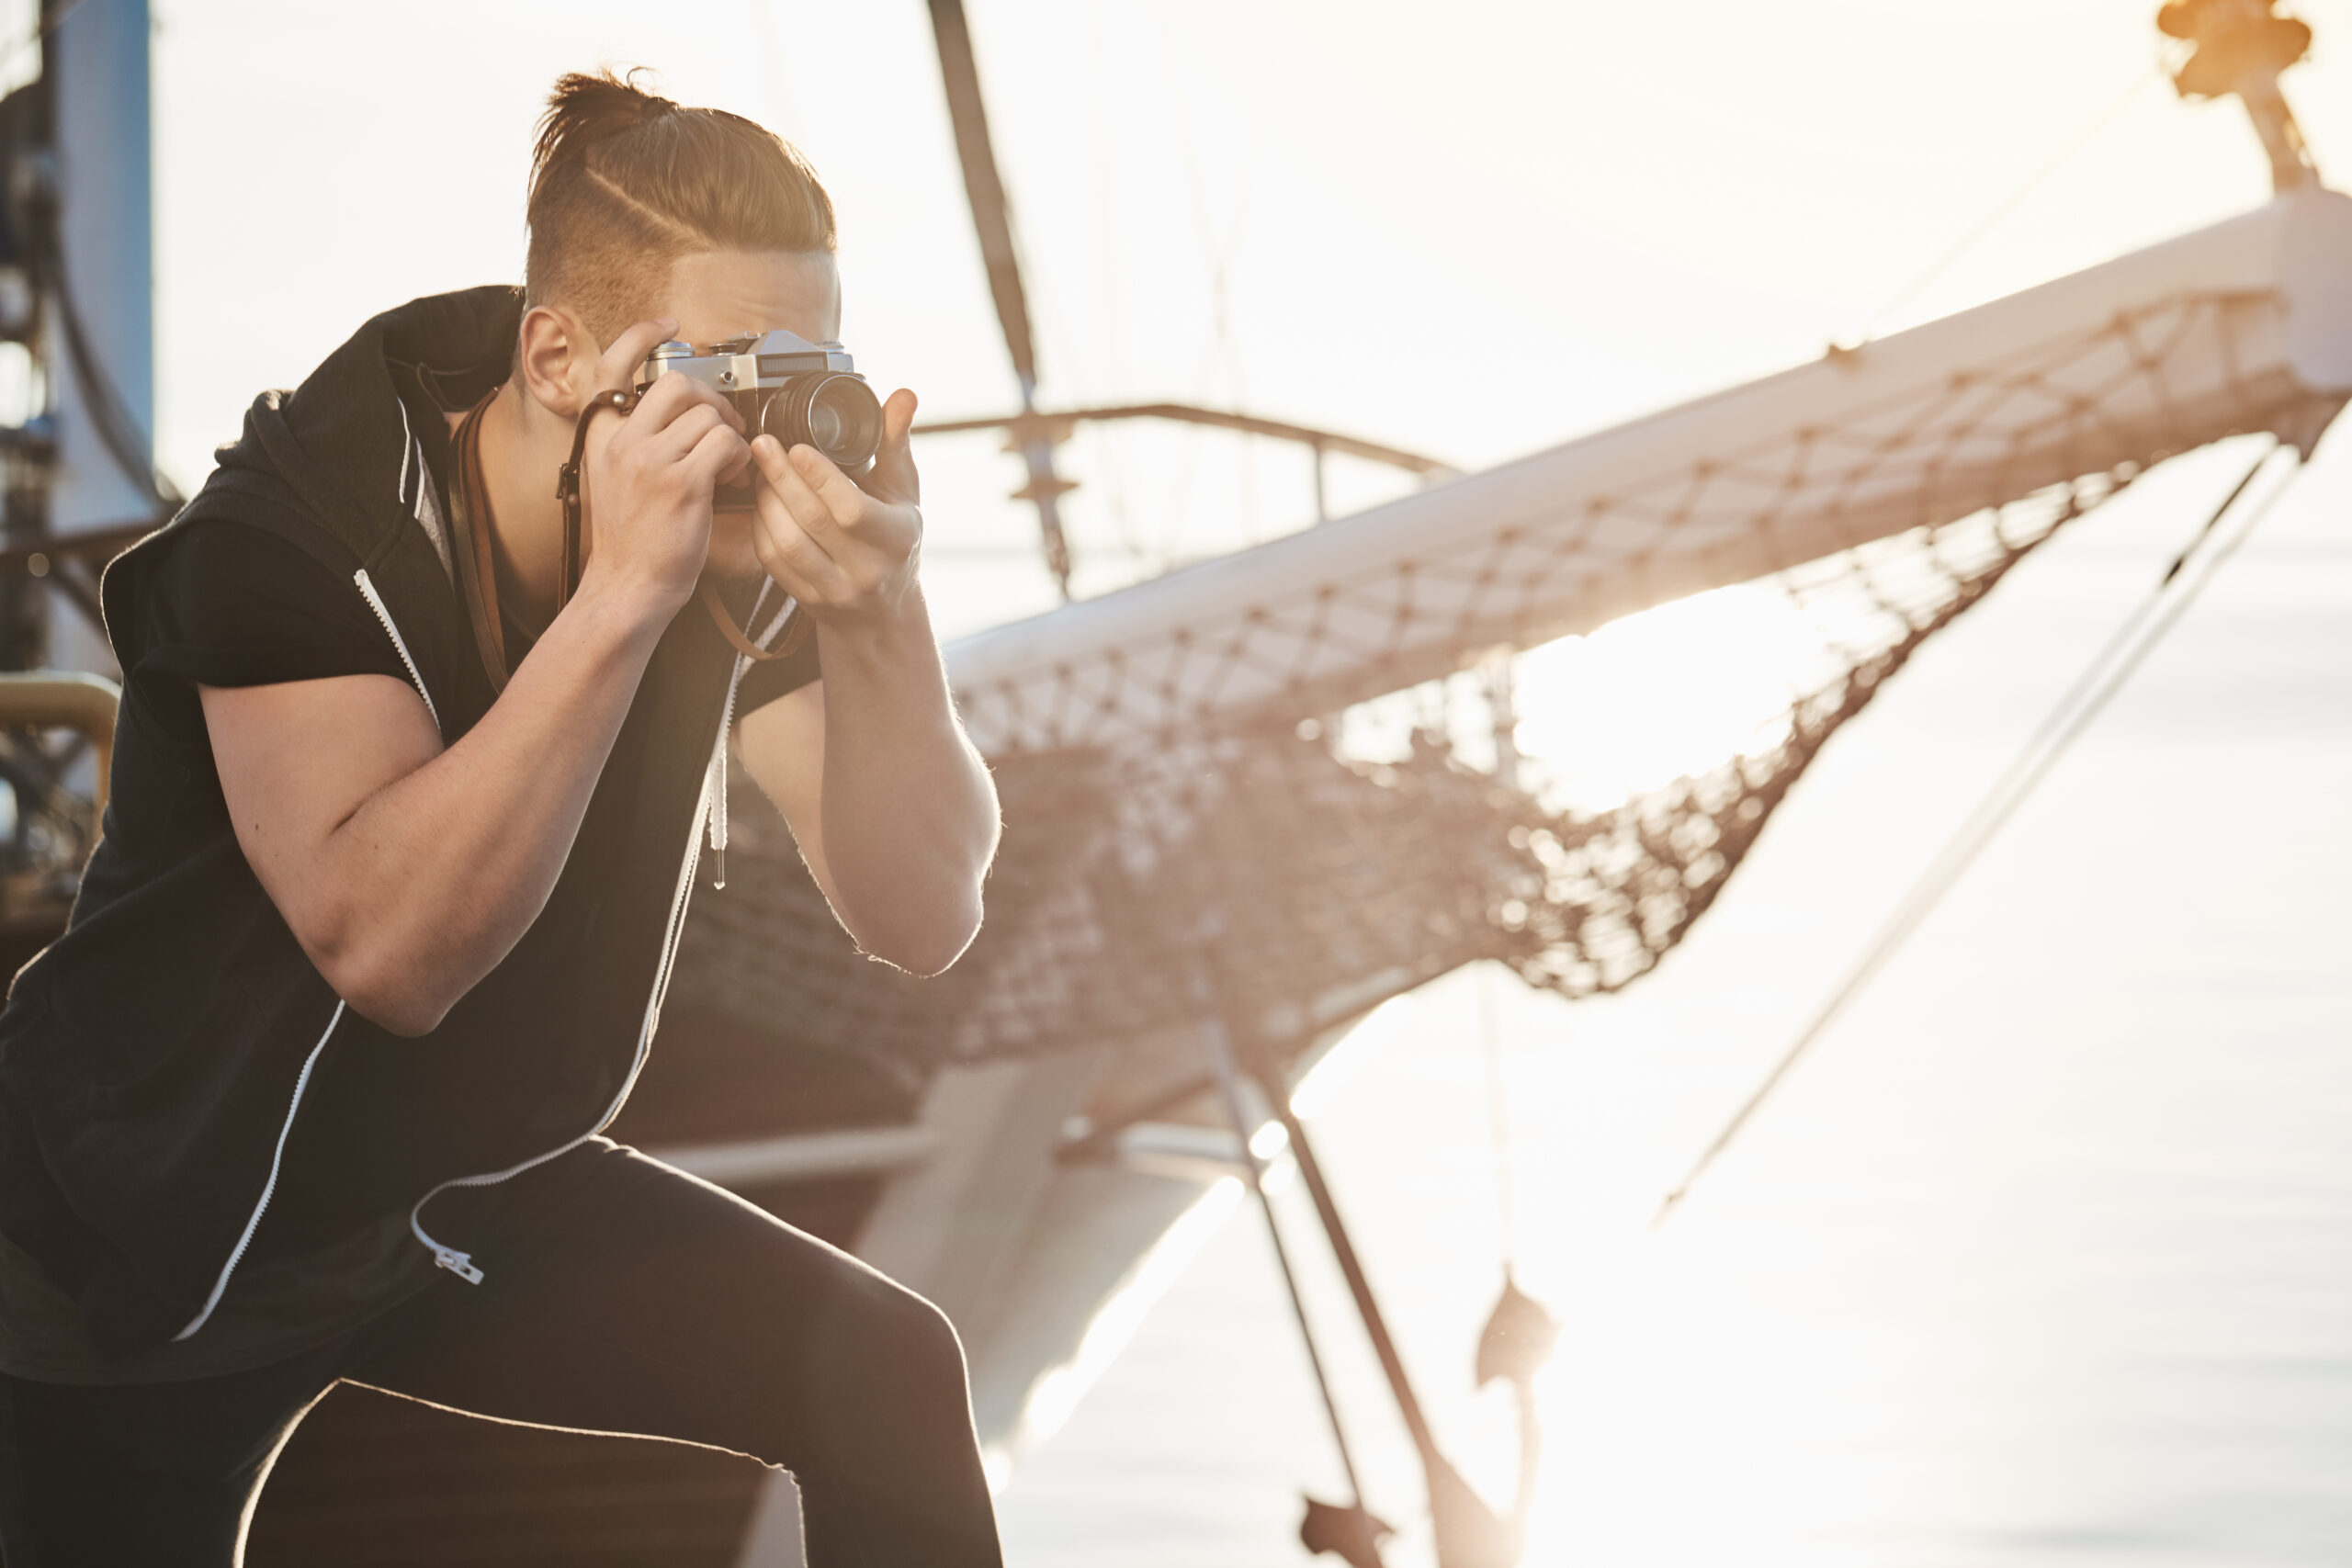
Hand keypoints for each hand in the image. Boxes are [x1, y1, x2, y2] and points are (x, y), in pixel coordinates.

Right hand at [578, 317, 750, 612]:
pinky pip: (725, 445)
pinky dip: (738, 458)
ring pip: (708, 414)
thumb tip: (677, 414)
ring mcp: (650, 461)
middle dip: (711, 399)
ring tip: (725, 464)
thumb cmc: (630, 540)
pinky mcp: (681, 484)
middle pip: (676, 382)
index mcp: (602, 436)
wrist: (626, 587)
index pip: (611, 367)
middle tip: (722, 427)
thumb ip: (635, 440)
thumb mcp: (614, 478)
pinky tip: (730, 478)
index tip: (667, 325)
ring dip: (729, 435)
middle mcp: (621, 442)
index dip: (640, 336)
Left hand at [747, 387, 923, 625]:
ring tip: (761, 471)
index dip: (820, 477)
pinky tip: (761, 502)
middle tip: (763, 445)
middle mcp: (867, 570)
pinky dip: (760, 527)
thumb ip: (895, 443)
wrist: (884, 611)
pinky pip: (773, 561)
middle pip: (812, 521)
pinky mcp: (807, 599)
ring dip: (766, 501)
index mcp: (895, 539)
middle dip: (781, 477)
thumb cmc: (895, 541)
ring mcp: (835, 590)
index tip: (797, 447)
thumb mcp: (903, 492)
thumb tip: (903, 396)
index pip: (851, 509)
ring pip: (787, 542)